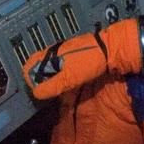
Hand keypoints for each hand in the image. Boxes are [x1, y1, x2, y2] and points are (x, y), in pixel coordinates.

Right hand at [23, 18, 142, 99]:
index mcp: (50, 54)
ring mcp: (66, 54)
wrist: (114, 49)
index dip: (30, 79)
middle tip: (50, 93)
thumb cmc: (90, 60)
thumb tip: (36, 93)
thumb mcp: (69, 77)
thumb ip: (51, 86)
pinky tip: (71, 85)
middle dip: (42, 81)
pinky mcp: (77, 58)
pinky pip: (65, 69)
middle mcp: (56, 53)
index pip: (29, 65)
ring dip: (54, 81)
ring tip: (61, 91)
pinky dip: (64, 77)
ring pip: (53, 70)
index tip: (38, 90)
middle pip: (40, 68)